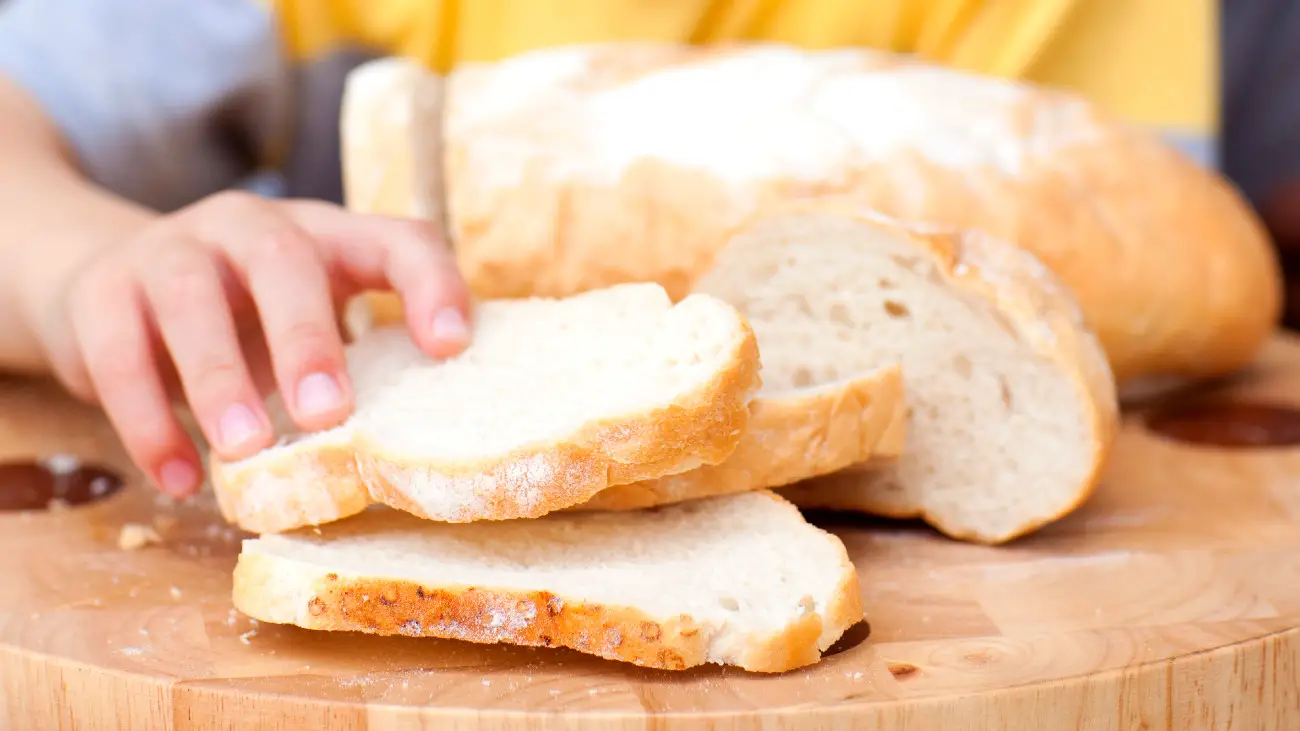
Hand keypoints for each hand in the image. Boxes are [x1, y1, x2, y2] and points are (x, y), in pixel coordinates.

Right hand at [36, 191, 470, 497]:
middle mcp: (251, 226)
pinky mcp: (102, 291)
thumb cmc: (246, 324)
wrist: (108, 288)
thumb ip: (351, 368)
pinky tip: (178, 477)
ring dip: (221, 380)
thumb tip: (407, 457)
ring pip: (192, 300)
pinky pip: (118, 352)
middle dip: (307, 337)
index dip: (431, 285)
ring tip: (245, 450)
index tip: (452, 346)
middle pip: (284, 259)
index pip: (398, 239)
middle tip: (328, 413)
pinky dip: (147, 419)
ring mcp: (171, 249)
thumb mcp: (307, 329)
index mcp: (327, 236)